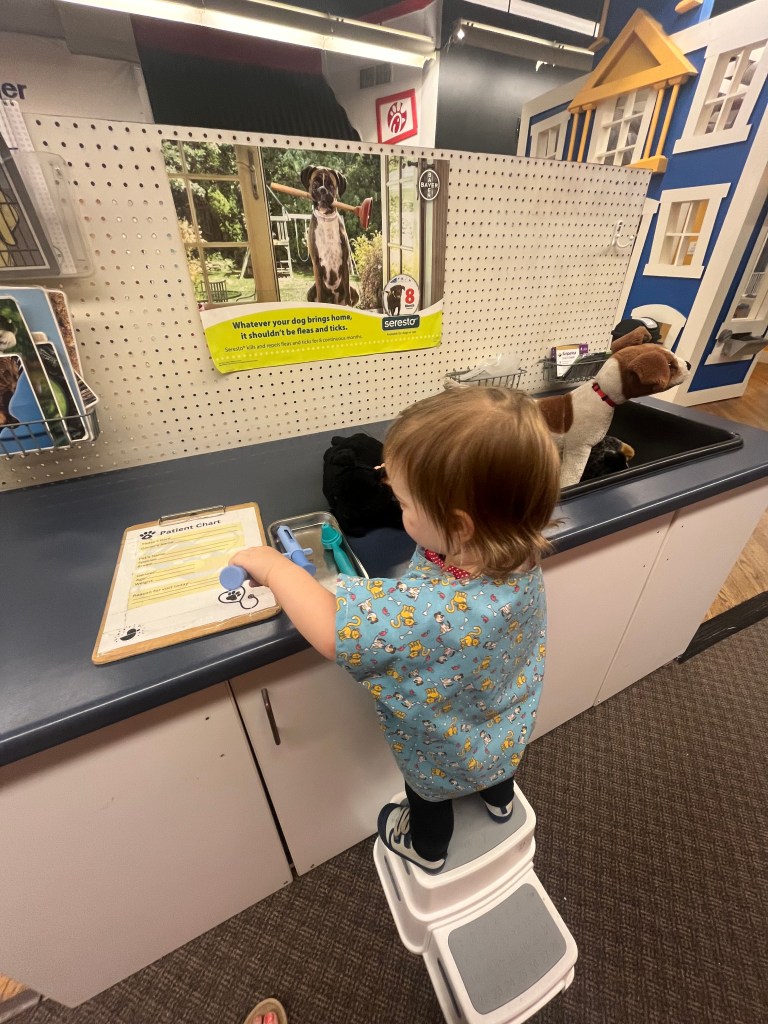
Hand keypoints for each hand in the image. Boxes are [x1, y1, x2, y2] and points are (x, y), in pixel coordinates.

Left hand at [230, 545, 336, 659]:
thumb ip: (291, 581)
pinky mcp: (245, 560)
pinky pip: (234, 562)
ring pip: (240, 558)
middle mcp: (261, 550)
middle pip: (248, 555)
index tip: (255, 578)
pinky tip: (232, 577)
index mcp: (271, 552)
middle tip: (246, 579)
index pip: (258, 556)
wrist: (283, 575)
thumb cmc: (288, 576)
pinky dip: (232, 569)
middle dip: (245, 566)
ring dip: (238, 568)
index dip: (255, 566)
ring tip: (238, 578)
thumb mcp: (288, 577)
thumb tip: (300, 594)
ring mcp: (252, 554)